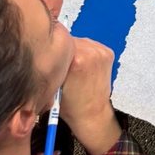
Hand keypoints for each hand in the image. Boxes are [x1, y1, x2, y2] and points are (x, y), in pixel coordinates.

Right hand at [59, 37, 121, 154]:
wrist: (92, 113)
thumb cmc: (70, 105)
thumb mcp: (52, 85)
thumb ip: (52, 65)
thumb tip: (46, 48)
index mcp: (76, 61)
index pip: (58, 41)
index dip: (53, 50)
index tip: (51, 57)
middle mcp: (90, 53)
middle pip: (70, 40)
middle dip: (64, 50)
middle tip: (61, 64)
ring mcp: (101, 52)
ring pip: (80, 41)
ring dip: (75, 50)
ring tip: (73, 67)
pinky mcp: (108, 52)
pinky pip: (90, 45)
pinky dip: (85, 52)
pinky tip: (83, 65)